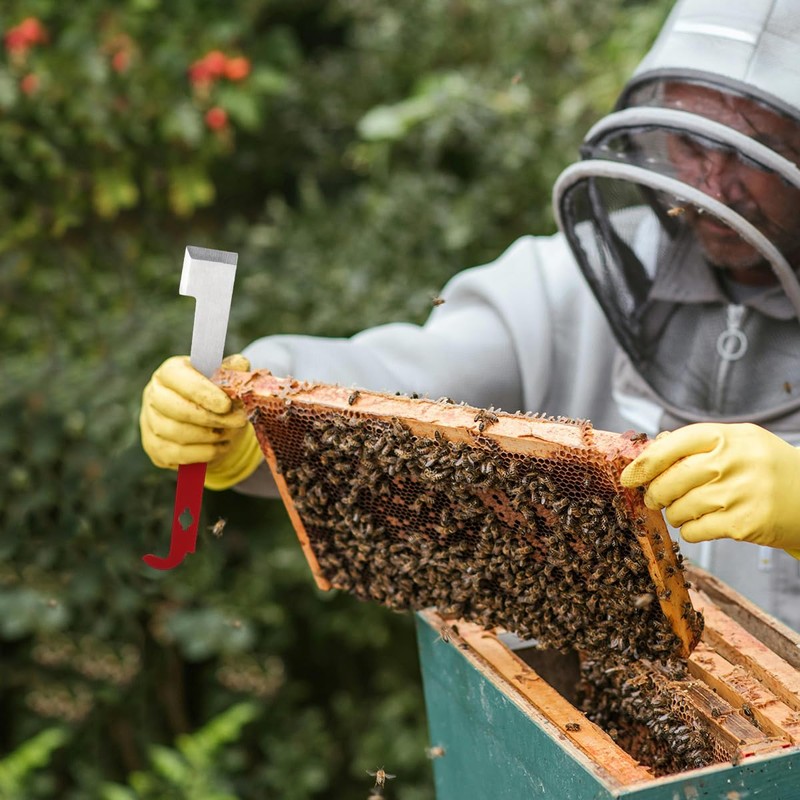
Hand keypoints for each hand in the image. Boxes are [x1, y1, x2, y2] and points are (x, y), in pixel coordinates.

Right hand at [140, 354, 261, 489]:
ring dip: (210, 436)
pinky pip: (178, 455)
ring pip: (177, 433)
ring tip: (230, 433)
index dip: (203, 392)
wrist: (206, 422)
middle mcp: (153, 395)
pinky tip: (221, 447)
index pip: (178, 378)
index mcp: (169, 372)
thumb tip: (241, 364)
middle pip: (176, 409)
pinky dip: (204, 453)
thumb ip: (231, 371)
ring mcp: (150, 422)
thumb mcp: (224, 379)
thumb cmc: (214, 394)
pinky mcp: (155, 448)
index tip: (227, 405)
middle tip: (239, 421)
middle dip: (211, 418)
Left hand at [620, 423, 799, 558]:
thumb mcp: (737, 442)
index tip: (627, 477)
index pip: (671, 446)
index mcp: (727, 436)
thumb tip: (647, 451)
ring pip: (679, 508)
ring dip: (674, 514)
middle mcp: (734, 461)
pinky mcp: (744, 523)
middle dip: (654, 494)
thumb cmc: (764, 468)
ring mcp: (740, 493)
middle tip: (653, 499)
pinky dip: (690, 531)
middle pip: (669, 481)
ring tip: (684, 510)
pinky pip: (694, 530)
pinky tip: (701, 524)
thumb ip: (695, 444)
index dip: (643, 464)